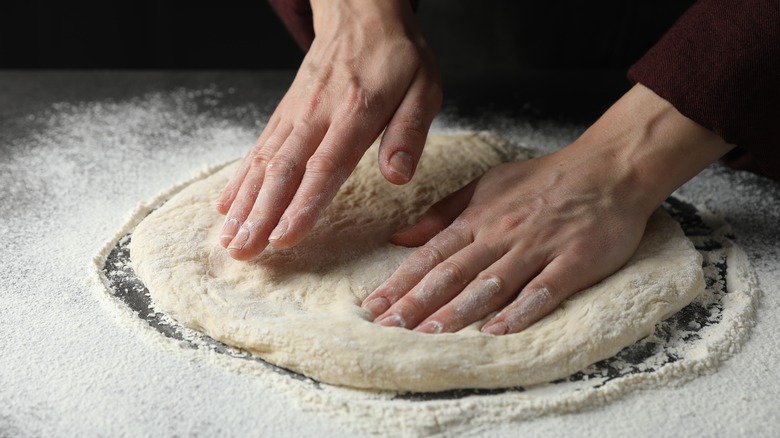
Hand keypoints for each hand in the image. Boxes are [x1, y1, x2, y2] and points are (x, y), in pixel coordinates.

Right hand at [216, 0, 441, 259]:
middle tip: (243, 251)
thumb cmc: (396, 57)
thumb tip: (397, 176)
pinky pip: (257, 149)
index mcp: (356, 112)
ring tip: (229, 238)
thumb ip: (409, 133)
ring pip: (263, 162)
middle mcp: (317, 114)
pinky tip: (227, 206)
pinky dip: (239, 179)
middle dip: (261, 215)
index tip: (284, 238)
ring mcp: (295, 114)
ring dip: (244, 203)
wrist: (361, 15)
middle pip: (284, 170)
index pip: (324, 166)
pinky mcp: (284, 113)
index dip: (303, 205)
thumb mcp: (422, 89)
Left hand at [361, 83, 733, 334]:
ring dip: (457, 311)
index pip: (431, 255)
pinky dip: (519, 311)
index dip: (400, 283)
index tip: (373, 308)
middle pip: (452, 273)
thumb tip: (399, 237)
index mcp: (478, 218)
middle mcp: (502, 234)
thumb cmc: (544, 180)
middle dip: (417, 302)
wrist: (608, 169)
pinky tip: (496, 332)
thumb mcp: (486, 185)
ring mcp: (537, 247)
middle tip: (388, 329)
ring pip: (490, 284)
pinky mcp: (574, 261)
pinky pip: (543, 290)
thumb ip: (442, 213)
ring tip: (428, 335)